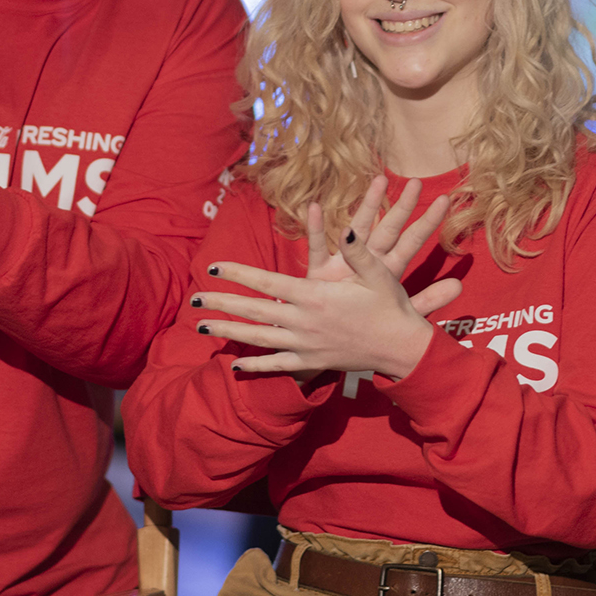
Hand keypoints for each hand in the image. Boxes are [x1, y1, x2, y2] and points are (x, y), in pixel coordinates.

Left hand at [190, 182, 463, 380]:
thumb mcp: (377, 273)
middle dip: (222, 304)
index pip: (267, 282)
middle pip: (254, 312)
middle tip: (193, 300)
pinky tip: (235, 366)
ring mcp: (305, 346)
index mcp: (316, 296)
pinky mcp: (311, 362)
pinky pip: (276, 366)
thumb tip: (347, 229)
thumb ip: (358, 252)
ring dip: (228, 332)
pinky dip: (254, 366)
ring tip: (202, 327)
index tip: (214, 267)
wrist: (401, 348)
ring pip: (258, 340)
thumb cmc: (390, 306)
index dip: (238, 274)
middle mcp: (304, 322)